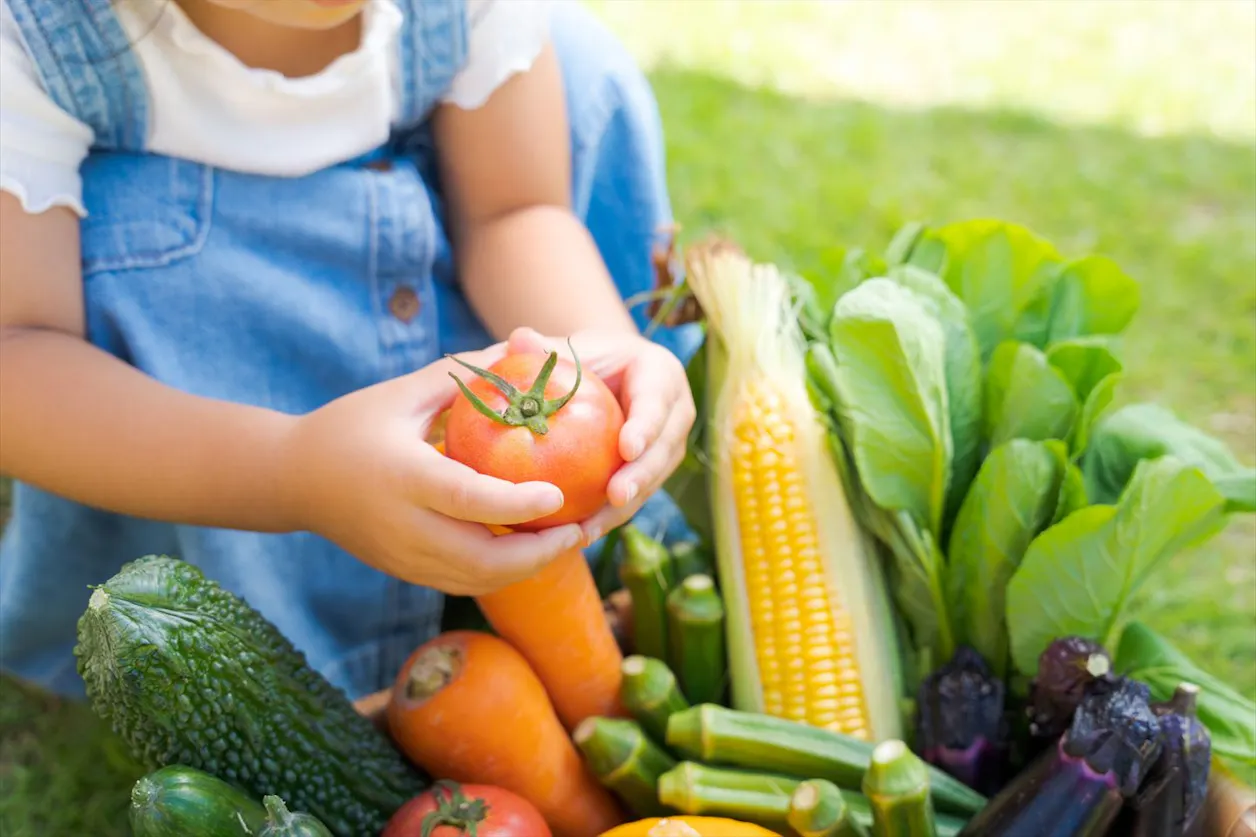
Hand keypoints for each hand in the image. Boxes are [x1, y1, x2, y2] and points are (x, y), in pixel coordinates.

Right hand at [279, 345, 583, 595]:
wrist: (291, 480)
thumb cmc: (350, 425)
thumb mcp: (402, 394)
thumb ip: (461, 375)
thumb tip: (519, 349)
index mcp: (402, 477)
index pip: (468, 501)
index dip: (517, 505)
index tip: (559, 495)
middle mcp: (404, 526)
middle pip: (481, 560)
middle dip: (538, 554)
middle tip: (580, 529)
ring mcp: (403, 556)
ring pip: (476, 580)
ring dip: (526, 568)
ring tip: (566, 540)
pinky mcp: (404, 571)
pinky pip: (462, 582)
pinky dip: (501, 572)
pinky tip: (529, 549)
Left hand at [505, 326, 696, 543]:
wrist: (602, 377)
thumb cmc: (584, 358)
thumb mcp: (568, 350)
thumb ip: (545, 349)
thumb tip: (519, 338)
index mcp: (661, 375)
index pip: (656, 401)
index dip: (646, 426)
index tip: (627, 449)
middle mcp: (674, 412)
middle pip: (663, 448)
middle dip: (642, 475)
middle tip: (616, 496)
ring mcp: (667, 446)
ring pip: (652, 480)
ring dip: (625, 507)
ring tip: (592, 527)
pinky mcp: (652, 472)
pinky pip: (635, 497)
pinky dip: (609, 516)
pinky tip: (580, 534)